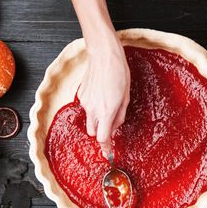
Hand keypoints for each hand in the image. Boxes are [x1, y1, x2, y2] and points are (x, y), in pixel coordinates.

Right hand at [78, 32, 129, 153]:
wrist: (104, 55)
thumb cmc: (119, 72)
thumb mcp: (126, 97)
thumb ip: (120, 116)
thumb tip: (115, 127)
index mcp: (106, 111)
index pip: (102, 138)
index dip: (106, 147)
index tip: (108, 152)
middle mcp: (93, 109)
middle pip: (93, 132)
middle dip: (100, 131)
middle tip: (110, 123)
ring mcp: (85, 101)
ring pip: (89, 119)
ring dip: (96, 118)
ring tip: (107, 102)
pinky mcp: (80, 94)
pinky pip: (87, 106)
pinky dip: (93, 105)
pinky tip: (100, 92)